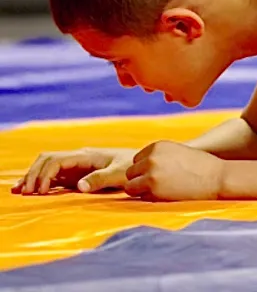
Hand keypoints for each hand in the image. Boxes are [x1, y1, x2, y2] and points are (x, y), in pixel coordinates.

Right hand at [11, 148, 135, 194]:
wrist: (145, 165)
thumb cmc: (134, 168)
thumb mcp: (121, 174)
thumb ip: (101, 178)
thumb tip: (79, 187)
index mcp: (86, 156)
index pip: (57, 161)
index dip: (44, 174)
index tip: (40, 191)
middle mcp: (78, 158)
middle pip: (47, 160)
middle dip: (32, 174)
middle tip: (23, 192)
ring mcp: (77, 166)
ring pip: (47, 166)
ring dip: (32, 176)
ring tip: (18, 191)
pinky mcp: (78, 174)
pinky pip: (54, 175)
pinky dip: (40, 181)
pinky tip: (29, 190)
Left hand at [123, 141, 225, 200]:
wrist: (218, 177)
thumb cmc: (202, 166)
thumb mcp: (178, 152)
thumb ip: (159, 157)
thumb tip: (140, 169)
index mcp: (157, 146)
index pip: (137, 160)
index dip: (147, 169)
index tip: (162, 174)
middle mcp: (151, 158)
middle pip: (130, 173)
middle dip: (141, 180)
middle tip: (161, 185)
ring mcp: (150, 174)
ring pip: (131, 187)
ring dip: (142, 191)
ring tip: (162, 191)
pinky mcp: (153, 190)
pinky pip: (141, 198)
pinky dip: (151, 199)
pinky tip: (168, 195)